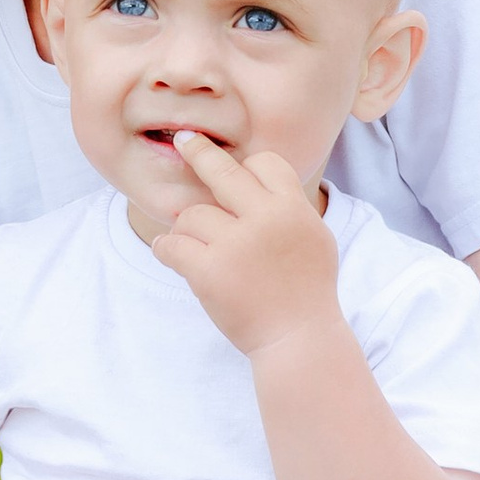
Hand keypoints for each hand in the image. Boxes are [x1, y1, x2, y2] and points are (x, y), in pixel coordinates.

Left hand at [150, 140, 339, 356]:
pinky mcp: (210, 271)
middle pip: (223, 172)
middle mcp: (265, 220)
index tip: (235, 172)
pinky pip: (172, 245)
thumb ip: (289, 206)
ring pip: (192, 215)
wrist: (299, 340)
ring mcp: (236, 245)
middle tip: (185, 140)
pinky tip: (168, 254)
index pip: (264, 163)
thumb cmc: (306, 290)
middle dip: (199, 152)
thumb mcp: (314, 237)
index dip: (248, 168)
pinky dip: (165, 250)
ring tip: (195, 248)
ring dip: (187, 229)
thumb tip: (256, 173)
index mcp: (294, 209)